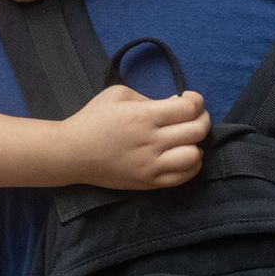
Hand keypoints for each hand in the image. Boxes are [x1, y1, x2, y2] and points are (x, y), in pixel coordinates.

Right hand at [62, 86, 211, 190]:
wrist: (72, 153)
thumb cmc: (93, 119)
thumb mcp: (118, 94)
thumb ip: (149, 97)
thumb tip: (173, 106)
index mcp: (144, 116)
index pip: (189, 108)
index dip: (197, 101)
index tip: (189, 99)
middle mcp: (151, 142)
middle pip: (197, 131)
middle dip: (202, 119)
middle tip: (193, 116)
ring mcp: (151, 165)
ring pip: (194, 157)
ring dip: (197, 144)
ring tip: (187, 139)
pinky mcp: (149, 182)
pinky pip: (183, 177)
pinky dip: (191, 165)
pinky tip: (183, 155)